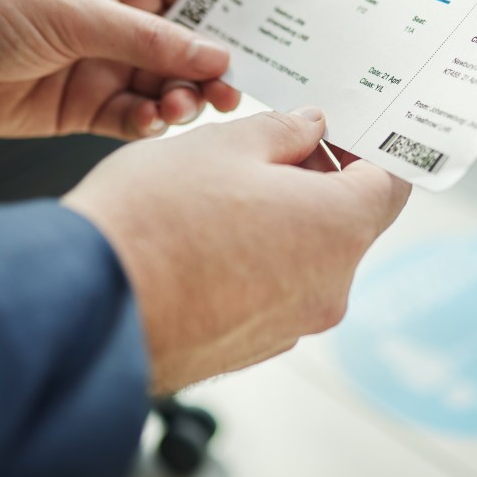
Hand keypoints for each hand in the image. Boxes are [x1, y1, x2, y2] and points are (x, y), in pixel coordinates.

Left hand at [0, 0, 239, 139]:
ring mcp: (107, 64)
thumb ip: (151, 38)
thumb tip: (218, 55)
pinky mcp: (86, 107)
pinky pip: (134, 118)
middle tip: (231, 91)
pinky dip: (148, 124)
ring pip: (170, 87)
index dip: (241, 2)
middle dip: (217, 67)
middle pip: (195, 44)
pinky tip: (147, 123)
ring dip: (183, 100)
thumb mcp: (77, 12)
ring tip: (176, 108)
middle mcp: (125, 19)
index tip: (280, 27)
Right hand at [63, 108, 411, 392]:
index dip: (368, 149)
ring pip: (306, 259)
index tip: (336, 133)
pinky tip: (202, 239)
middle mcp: (327, 288)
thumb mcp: (223, 144)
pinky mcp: (247, 348)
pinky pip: (270, 293)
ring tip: (219, 193)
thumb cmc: (152, 223)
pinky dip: (252, 262)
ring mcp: (288, 326)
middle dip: (316, 181)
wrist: (86, 306)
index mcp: (338, 229)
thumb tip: (308, 128)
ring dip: (281, 222)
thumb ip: (281, 132)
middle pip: (348, 222)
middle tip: (265, 150)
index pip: (390, 184)